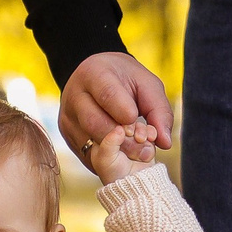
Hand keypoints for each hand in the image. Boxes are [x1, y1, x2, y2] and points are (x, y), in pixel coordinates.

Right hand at [59, 51, 173, 165]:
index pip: (107, 95)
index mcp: (93, 73)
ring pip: (89, 142)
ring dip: (117, 152)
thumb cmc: (127, 80)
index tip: (140, 124)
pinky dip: (108, 158)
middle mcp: (74, 96)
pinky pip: (87, 153)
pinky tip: (124, 155)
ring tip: (138, 152)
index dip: (126, 113)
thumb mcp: (147, 85)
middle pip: (94, 123)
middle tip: (146, 148)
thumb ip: (159, 111)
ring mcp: (67, 117)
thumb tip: (165, 143)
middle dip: (123, 140)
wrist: (97, 78)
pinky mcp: (68, 135)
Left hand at [84, 121, 159, 185]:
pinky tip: (151, 139)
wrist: (136, 187)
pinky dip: (152, 133)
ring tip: (142, 140)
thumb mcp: (105, 159)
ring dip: (142, 130)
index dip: (119, 124)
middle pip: (126, 121)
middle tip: (134, 136)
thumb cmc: (115, 176)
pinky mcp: (145, 142)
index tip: (124, 131)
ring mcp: (132, 139)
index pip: (110, 121)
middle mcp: (118, 137)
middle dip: (132, 127)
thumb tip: (119, 127)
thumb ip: (109, 142)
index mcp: (103, 139)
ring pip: (139, 125)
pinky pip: (150, 131)